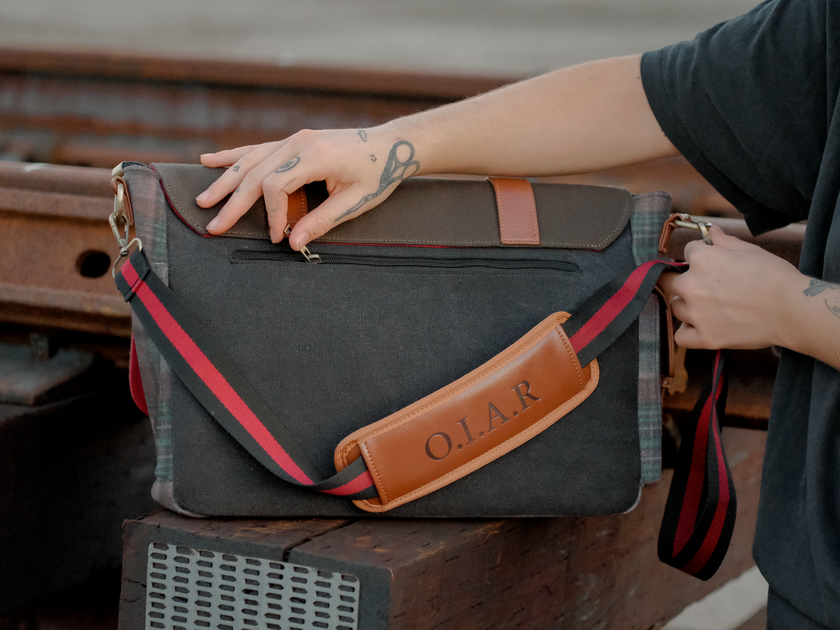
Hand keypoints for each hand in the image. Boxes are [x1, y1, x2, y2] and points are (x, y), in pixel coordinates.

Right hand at [196, 128, 419, 249]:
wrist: (392, 145)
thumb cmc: (378, 173)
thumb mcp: (355, 201)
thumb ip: (323, 221)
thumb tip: (294, 242)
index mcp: (315, 156)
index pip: (275, 186)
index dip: (272, 214)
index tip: (277, 236)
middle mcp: (299, 143)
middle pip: (254, 173)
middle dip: (232, 202)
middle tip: (214, 225)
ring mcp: (294, 139)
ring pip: (250, 160)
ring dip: (225, 180)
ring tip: (203, 199)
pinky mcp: (294, 141)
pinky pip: (257, 149)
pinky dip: (233, 156)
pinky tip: (209, 160)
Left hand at [658, 226, 802, 349]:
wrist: (791, 309)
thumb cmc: (773, 276)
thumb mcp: (749, 250)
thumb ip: (723, 241)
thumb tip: (711, 233)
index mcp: (701, 260)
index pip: (688, 252)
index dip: (700, 254)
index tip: (711, 260)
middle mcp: (691, 286)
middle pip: (668, 281)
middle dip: (681, 279)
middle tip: (702, 285)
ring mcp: (696, 314)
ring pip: (675, 307)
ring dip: (686, 305)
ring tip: (707, 306)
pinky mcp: (705, 337)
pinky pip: (680, 336)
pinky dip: (686, 332)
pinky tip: (698, 327)